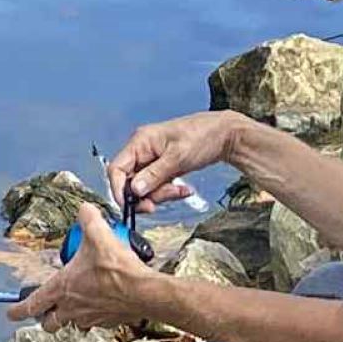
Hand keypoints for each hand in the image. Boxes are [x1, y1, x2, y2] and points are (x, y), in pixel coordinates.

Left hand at [3, 203, 147, 331]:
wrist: (141, 291)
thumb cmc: (117, 269)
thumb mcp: (98, 234)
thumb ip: (87, 218)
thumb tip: (84, 209)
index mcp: (63, 288)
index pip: (32, 304)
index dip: (18, 310)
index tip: (11, 313)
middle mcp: (72, 308)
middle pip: (49, 323)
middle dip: (44, 318)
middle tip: (46, 311)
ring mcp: (89, 318)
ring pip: (71, 324)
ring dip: (69, 317)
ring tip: (75, 305)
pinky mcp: (106, 322)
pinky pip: (93, 323)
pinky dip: (93, 315)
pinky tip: (101, 302)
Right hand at [103, 111, 241, 212]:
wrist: (225, 135)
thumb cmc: (203, 136)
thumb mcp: (178, 157)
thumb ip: (154, 175)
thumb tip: (134, 190)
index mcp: (141, 141)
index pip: (116, 168)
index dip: (119, 189)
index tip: (130, 206)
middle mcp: (143, 151)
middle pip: (130, 182)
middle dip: (148, 195)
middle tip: (163, 199)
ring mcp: (152, 160)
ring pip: (145, 188)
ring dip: (162, 194)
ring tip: (180, 191)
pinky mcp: (163, 169)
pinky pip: (158, 187)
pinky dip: (169, 192)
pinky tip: (184, 190)